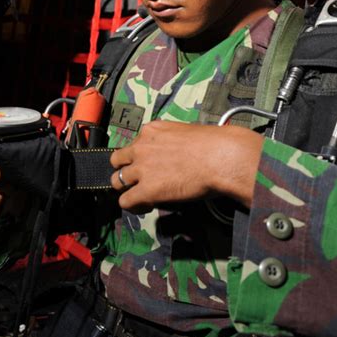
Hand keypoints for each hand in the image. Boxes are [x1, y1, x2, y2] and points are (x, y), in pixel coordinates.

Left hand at [110, 120, 262, 212]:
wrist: (220, 157)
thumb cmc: (213, 145)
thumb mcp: (185, 133)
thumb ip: (172, 141)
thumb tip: (175, 154)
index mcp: (152, 130)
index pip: (134, 144)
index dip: (139, 157)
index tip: (150, 166)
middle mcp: (141, 146)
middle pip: (118, 160)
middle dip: (127, 170)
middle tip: (140, 180)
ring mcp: (142, 168)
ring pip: (116, 180)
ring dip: (127, 188)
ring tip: (141, 196)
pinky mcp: (147, 189)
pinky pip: (126, 201)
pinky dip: (133, 205)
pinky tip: (145, 206)